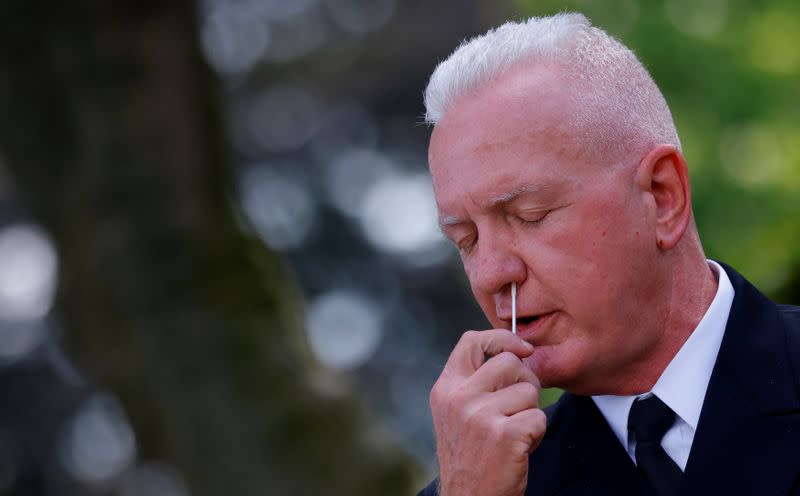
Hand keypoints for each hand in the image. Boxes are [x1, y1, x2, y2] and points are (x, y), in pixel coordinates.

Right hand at [430, 329, 545, 495]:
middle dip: (525, 380)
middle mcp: (459, 398)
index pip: (471, 340)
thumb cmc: (470, 457)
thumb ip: (475, 382)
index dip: (502, 338)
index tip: (522, 349)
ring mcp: (480, 415)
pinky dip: (537, 434)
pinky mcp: (504, 434)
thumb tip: (515, 353)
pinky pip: (538, 418)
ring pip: (529, 391)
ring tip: (514, 433)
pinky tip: (519, 448)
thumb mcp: (456, 414)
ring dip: (530, 412)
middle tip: (520, 405)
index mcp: (446, 388)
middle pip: (510, 361)